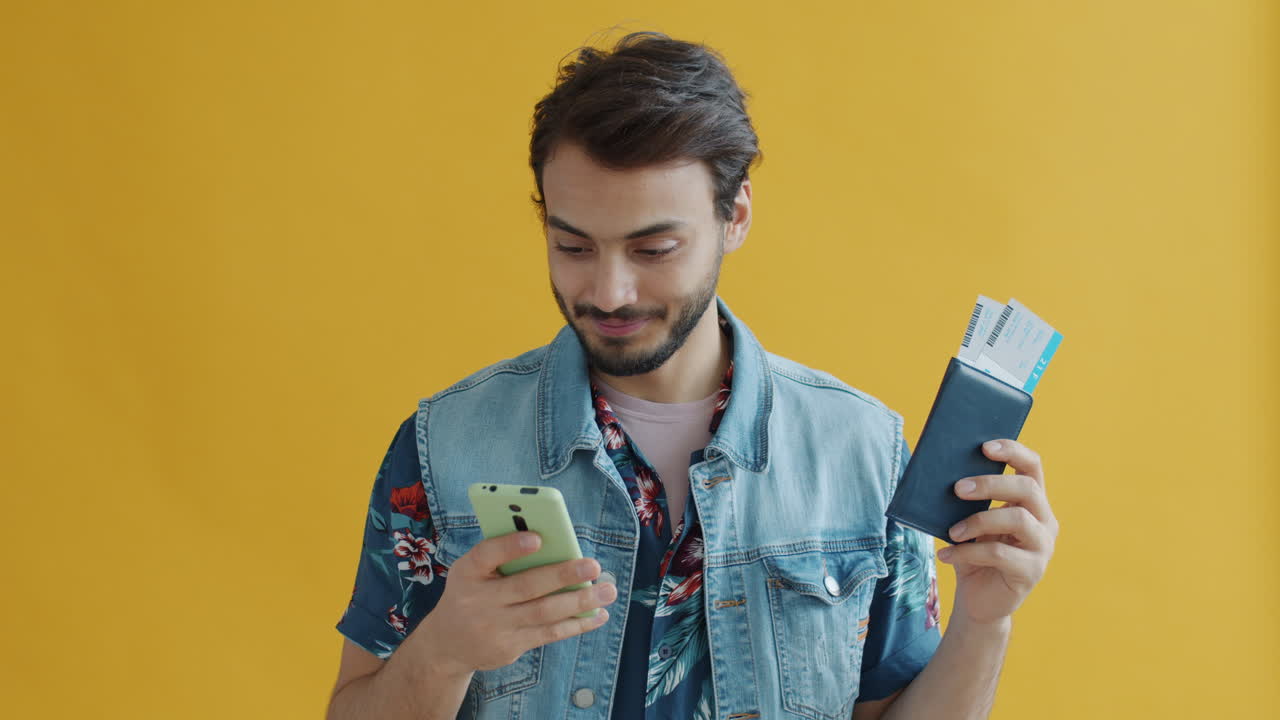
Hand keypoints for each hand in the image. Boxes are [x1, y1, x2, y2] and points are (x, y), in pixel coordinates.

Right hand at [413, 532, 616, 676]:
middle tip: (593, 565)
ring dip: (580, 601)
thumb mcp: (473, 571)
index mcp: (467, 572)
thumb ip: (502, 556)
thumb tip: (555, 546)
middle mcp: (478, 600)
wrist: (446, 643)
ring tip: (608, 590)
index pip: (486, 555)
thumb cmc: (471, 592)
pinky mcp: (510, 647)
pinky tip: (598, 614)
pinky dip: (576, 624)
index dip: (511, 547)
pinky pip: (549, 633)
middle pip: (526, 586)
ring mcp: (495, 627)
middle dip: (563, 575)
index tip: (539, 538)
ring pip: (544, 613)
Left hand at [936, 439, 1058, 625]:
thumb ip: (968, 501)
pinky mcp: (1032, 572)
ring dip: (978, 521)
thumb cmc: (973, 554)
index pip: (1032, 467)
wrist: (978, 601)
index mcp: (1032, 503)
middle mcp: (1045, 521)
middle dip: (990, 484)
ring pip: (1017, 519)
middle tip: (957, 488)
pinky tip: (946, 556)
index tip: (984, 447)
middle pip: (1026, 489)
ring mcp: (1043, 547)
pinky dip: (968, 552)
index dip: (1012, 451)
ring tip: (951, 532)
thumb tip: (941, 473)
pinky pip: (1000, 554)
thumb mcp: (970, 523)